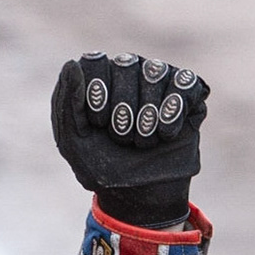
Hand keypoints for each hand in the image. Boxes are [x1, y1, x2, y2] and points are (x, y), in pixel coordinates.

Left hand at [51, 52, 209, 225]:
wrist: (141, 193)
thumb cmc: (103, 164)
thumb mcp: (72, 141)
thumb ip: (66, 101)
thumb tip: (72, 63)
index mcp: (97, 75)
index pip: (94, 62)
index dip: (97, 95)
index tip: (98, 123)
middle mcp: (129, 68)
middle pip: (125, 65)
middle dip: (122, 111)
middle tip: (122, 137)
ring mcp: (160, 76)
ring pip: (154, 72)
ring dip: (146, 116)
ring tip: (144, 140)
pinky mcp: (188, 91)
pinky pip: (185, 83)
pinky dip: (174, 113)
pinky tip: (166, 134)